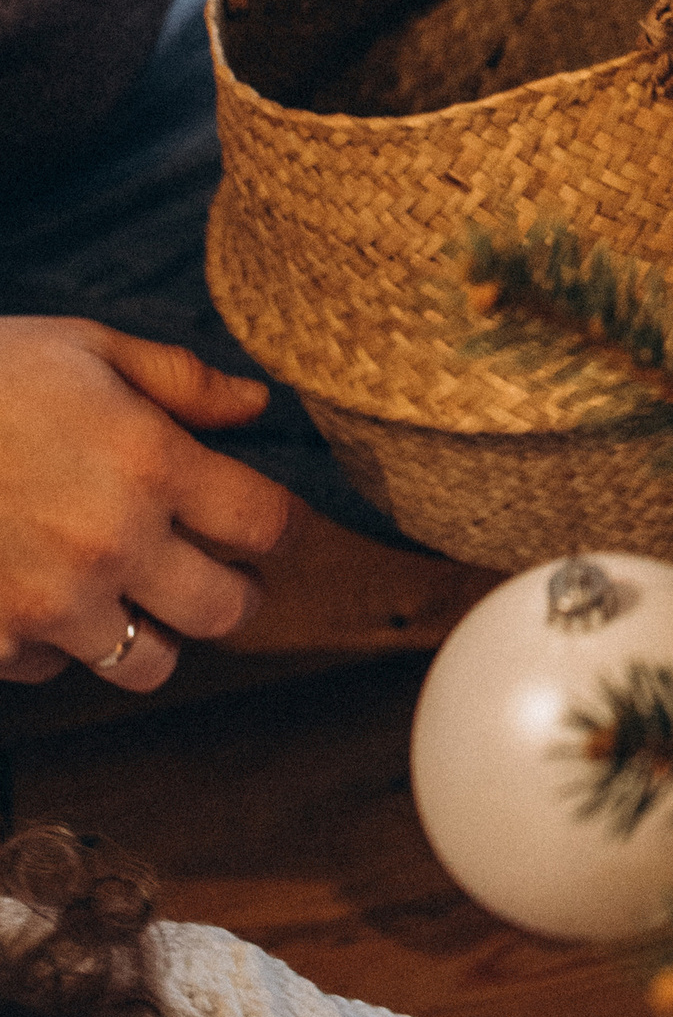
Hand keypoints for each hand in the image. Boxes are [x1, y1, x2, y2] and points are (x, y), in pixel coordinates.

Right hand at [0, 320, 289, 691]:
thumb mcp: (88, 347)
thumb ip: (181, 380)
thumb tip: (257, 405)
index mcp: (150, 464)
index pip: (264, 523)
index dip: (283, 526)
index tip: (275, 525)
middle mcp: (112, 545)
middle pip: (224, 610)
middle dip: (236, 593)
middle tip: (223, 574)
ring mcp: (51, 605)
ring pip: (147, 663)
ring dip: (155, 635)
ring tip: (139, 597)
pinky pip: (56, 669)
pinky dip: (60, 643)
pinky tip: (45, 596)